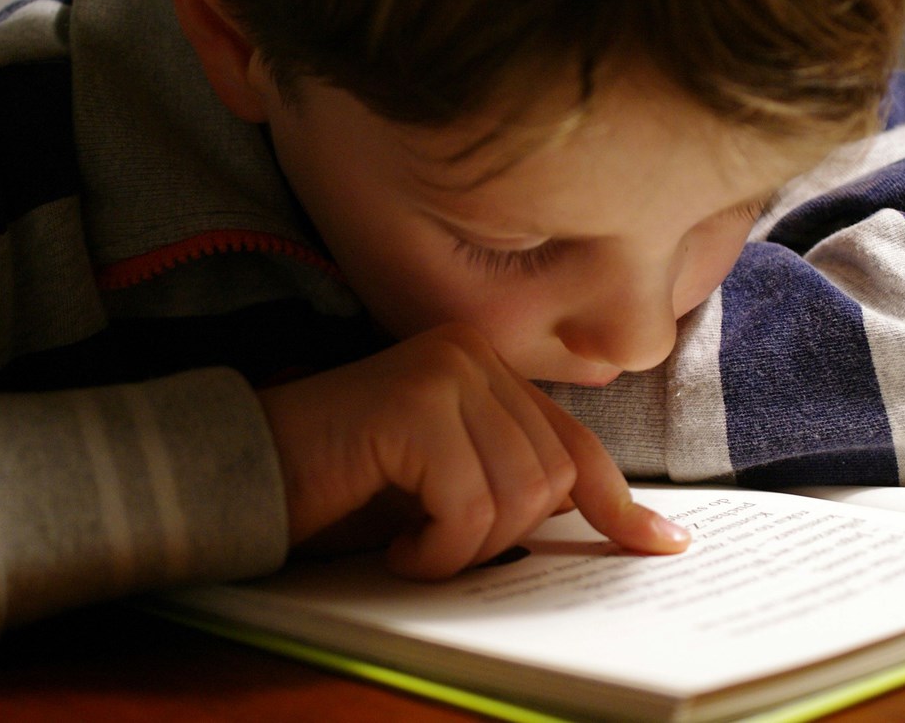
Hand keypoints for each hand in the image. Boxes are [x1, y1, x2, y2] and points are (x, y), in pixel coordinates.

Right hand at [258, 323, 689, 578]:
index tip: (662, 545)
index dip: (620, 503)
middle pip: (551, 478)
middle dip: (504, 538)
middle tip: (438, 547)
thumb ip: (514, 482)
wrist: (242, 475)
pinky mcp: (415, 404)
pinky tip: (395, 546)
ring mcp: (445, 372)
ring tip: (411, 544)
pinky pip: (468, 507)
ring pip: (518, 496)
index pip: (574, 443)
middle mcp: (472, 354)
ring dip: (466, 548)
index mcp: (486, 368)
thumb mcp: (445, 486)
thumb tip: (617, 526)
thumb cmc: (340, 488)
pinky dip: (436, 550)